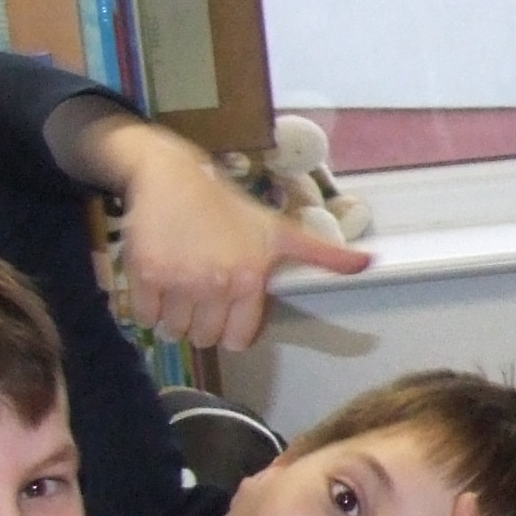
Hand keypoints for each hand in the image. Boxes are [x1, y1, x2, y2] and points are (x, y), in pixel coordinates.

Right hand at [105, 124, 367, 348]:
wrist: (173, 176)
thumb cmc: (230, 207)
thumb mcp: (280, 231)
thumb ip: (323, 255)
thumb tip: (371, 262)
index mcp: (250, 279)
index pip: (238, 339)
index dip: (232, 329)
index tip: (227, 309)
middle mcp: (215, 284)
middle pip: (205, 338)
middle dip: (203, 324)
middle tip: (202, 294)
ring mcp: (178, 280)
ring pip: (174, 330)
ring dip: (175, 318)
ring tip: (182, 286)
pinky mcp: (145, 274)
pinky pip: (144, 317)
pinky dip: (149, 308)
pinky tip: (160, 282)